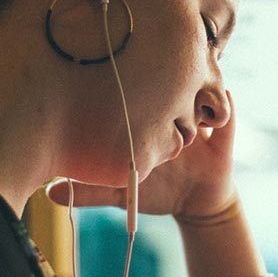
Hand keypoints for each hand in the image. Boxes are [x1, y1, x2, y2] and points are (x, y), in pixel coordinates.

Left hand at [46, 92, 237, 217]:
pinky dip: (224, 107)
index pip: (144, 94)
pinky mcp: (223, 135)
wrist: (194, 205)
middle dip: (167, 78)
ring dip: (196, 87)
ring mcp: (200, 121)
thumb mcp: (121, 192)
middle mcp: (175, 114)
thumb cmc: (156, 193)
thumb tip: (49, 193)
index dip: (135, 83)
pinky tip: (215, 106)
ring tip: (187, 86)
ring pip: (202, 91)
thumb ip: (89, 191)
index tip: (122, 74)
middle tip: (153, 71)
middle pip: (174, 84)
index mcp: (152, 121)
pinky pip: (228, 114)